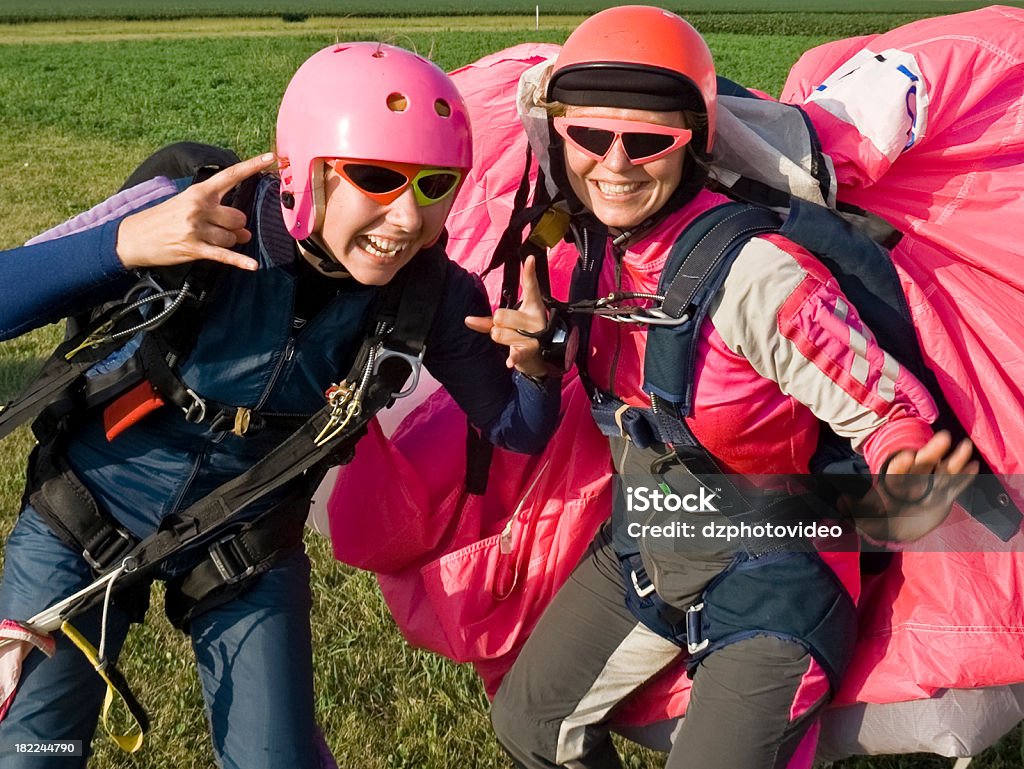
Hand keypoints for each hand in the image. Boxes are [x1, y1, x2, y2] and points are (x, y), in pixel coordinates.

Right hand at [115, 152, 276, 271]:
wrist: (133, 237)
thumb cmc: (163, 220)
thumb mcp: (187, 208)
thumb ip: (219, 216)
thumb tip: (246, 233)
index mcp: (198, 192)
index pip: (230, 176)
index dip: (252, 166)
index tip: (270, 157)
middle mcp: (199, 207)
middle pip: (238, 218)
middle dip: (235, 228)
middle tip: (220, 230)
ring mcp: (196, 228)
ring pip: (232, 238)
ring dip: (228, 243)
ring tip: (208, 241)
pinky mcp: (194, 248)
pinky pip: (224, 255)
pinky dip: (240, 262)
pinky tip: (253, 266)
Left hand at [465, 256, 553, 378]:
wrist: (538, 358)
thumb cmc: (521, 336)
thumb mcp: (506, 325)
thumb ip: (487, 321)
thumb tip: (467, 320)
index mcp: (532, 306)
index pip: (530, 286)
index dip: (529, 272)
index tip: (528, 258)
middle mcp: (535, 318)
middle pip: (499, 315)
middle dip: (497, 326)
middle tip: (510, 331)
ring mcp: (535, 335)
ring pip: (498, 333)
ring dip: (501, 340)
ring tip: (513, 343)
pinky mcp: (531, 350)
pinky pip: (515, 351)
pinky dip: (513, 357)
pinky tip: (510, 361)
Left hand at [844, 430, 978, 541]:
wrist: (897, 529)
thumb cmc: (879, 520)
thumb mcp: (864, 518)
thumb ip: (853, 511)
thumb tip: (840, 502)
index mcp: (893, 484)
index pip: (897, 472)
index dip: (902, 464)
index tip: (908, 456)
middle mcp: (913, 482)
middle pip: (923, 464)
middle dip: (932, 451)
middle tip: (944, 437)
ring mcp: (930, 488)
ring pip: (943, 471)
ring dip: (954, 460)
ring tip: (965, 446)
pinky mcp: (943, 497)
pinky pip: (955, 486)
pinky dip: (964, 477)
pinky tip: (974, 466)